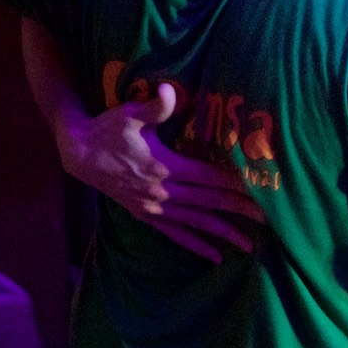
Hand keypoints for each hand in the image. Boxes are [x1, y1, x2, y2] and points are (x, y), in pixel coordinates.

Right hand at [60, 82, 263, 260]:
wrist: (79, 154)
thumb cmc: (109, 129)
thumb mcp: (130, 114)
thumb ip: (155, 107)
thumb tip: (169, 91)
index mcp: (164, 167)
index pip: (207, 177)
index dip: (233, 183)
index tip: (258, 190)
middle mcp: (162, 192)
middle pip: (208, 203)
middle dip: (238, 211)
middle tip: (267, 219)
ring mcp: (153, 208)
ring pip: (195, 224)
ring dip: (222, 234)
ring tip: (248, 246)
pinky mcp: (146, 215)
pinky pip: (175, 234)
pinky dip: (196, 245)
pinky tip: (215, 257)